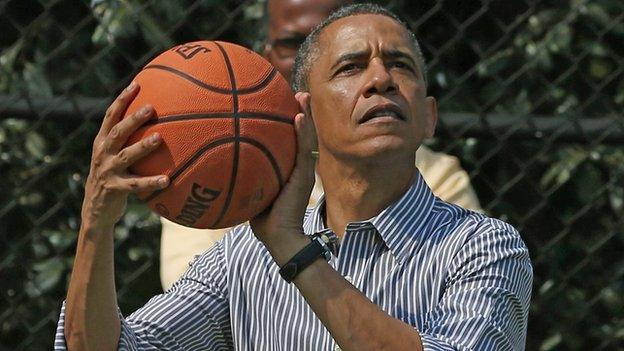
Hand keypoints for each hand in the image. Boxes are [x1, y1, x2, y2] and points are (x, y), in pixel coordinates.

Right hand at [81, 82, 168, 231]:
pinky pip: (136, 185)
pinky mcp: (114, 188)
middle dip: (133, 118)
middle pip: (118, 131)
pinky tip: (167, 180)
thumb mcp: (114, 157)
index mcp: (102, 142)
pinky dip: (151, 182)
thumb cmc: (112, 178)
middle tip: (151, 107)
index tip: (136, 84)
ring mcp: (108, 170)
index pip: (111, 116)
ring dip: (143, 146)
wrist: (94, 210)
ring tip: (159, 138)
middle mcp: (103, 153)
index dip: (122, 99)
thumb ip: (127, 141)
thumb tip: (158, 123)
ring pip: (127, 155)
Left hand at [250, 92, 317, 247]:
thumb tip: (210, 161)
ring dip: (306, 115)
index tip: (278, 102)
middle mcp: (297, 166)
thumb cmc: (261, 219)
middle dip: (300, 111)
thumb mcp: (247, 192)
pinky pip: (305, 150)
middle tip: (295, 92)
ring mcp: (303, 171)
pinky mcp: (305, 176)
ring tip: (302, 96)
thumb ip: (238, 175)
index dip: (285, 121)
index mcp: (286, 168)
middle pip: (301, 133)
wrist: (279, 237)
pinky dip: (303, 132)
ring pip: (307, 137)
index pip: (287, 140)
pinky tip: (298, 117)